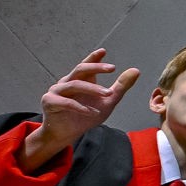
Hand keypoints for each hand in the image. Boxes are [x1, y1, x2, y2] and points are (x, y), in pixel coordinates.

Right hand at [20, 51, 134, 171]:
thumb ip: (120, 87)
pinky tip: (93, 112)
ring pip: (75, 85)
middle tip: (112, 68)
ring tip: (108, 93)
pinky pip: (66, 102)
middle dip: (96, 67)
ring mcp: (56, 91)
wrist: (67, 134)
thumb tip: (136, 70)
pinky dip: (80, 107)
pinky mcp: (49, 102)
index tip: (103, 51)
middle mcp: (67, 82)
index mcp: (80, 79)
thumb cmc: (85, 116)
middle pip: (80, 69)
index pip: (87, 65)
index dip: (94, 57)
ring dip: (93, 89)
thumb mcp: (108, 101)